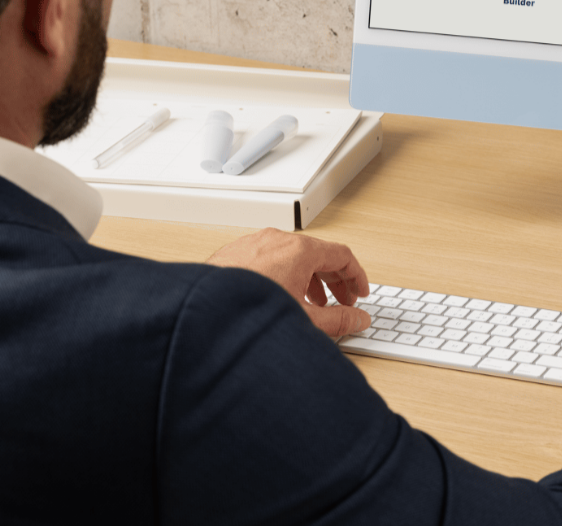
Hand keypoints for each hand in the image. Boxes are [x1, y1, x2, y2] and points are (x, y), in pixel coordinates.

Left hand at [206, 228, 372, 336]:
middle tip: (342, 302)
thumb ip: (340, 319)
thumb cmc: (247, 314)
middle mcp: (276, 241)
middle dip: (334, 281)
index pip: (342, 255)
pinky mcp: (235, 253)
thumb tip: (358, 319)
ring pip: (292, 256)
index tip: (359, 293)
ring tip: (312, 304)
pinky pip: (269, 259)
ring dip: (309, 279)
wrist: (201, 317)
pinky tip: (280, 298)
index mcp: (299, 250)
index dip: (357, 276)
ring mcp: (253, 244)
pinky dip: (284, 275)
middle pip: (319, 254)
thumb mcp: (305, 320)